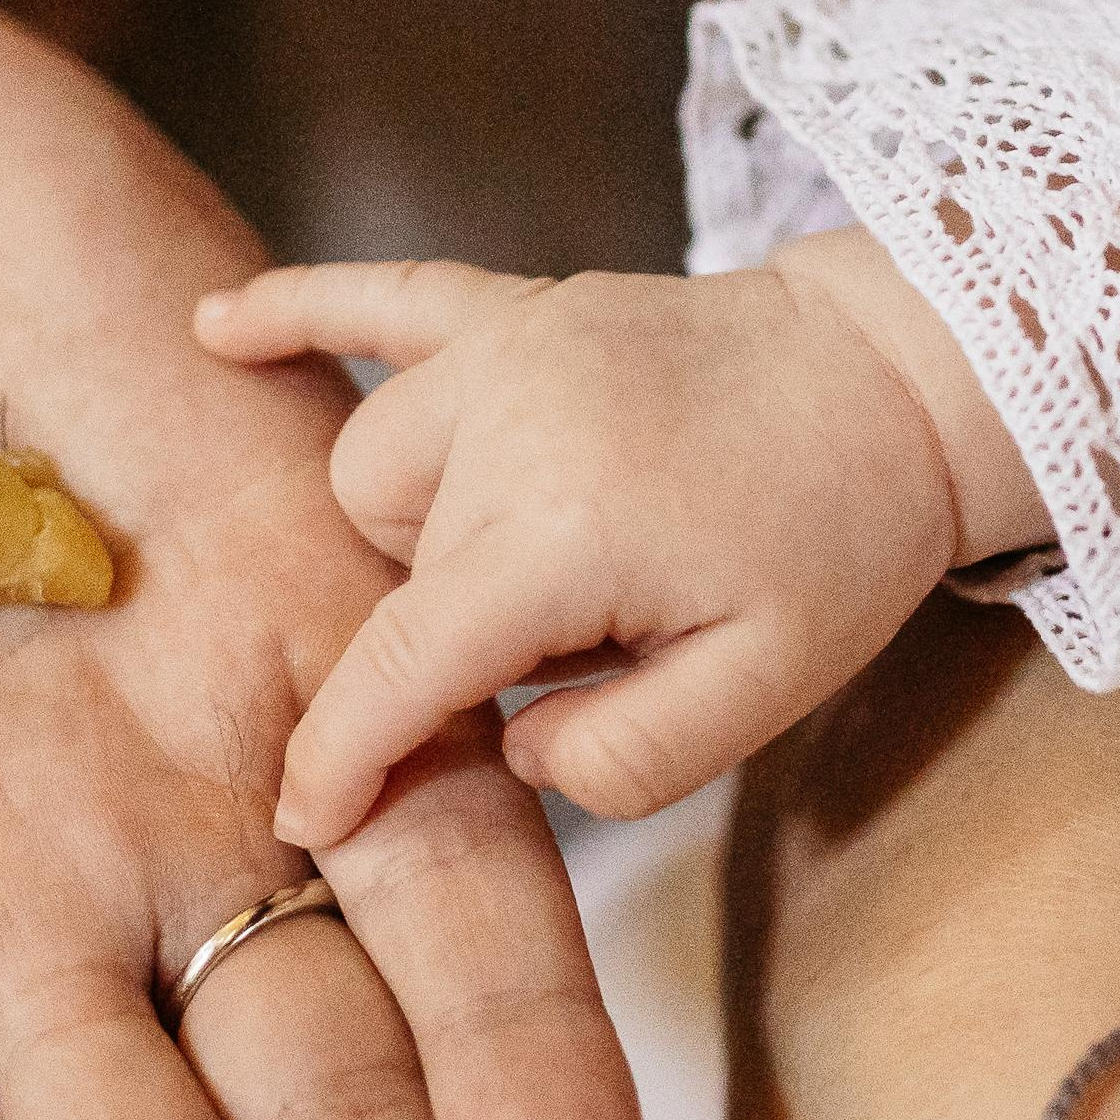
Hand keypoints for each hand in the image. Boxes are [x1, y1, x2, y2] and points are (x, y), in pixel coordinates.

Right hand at [196, 236, 1044, 843]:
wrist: (904, 379)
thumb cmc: (838, 539)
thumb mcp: (764, 695)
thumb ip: (624, 756)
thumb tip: (507, 747)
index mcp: (564, 532)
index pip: (405, 664)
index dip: (345, 755)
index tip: (305, 818)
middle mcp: (508, 425)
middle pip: (390, 568)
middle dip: (461, 624)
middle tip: (591, 628)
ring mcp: (509, 349)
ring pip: (377, 466)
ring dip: (427, 523)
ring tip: (547, 542)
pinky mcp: (521, 305)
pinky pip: (384, 301)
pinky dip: (300, 310)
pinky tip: (215, 327)